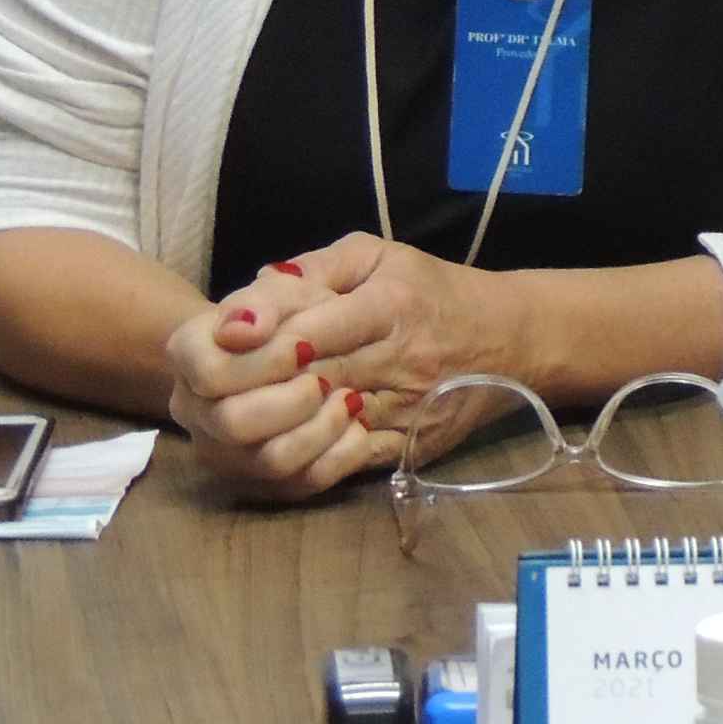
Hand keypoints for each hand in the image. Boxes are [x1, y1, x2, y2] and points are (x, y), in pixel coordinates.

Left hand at [167, 237, 516, 499]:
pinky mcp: (406, 446)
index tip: (220, 342)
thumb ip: (304, 274)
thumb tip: (238, 315)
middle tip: (211, 386)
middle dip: (245, 389)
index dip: (255, 343)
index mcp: (390, 305)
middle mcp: (400, 360)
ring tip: (237, 415)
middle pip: (302, 386)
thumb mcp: (374, 258)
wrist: (511, 340)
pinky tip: (275, 442)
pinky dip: (298, 459)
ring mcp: (404, 410)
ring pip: (315, 435)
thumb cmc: (430, 291)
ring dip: (265, 429)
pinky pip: (339, 465)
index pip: (307, 333)